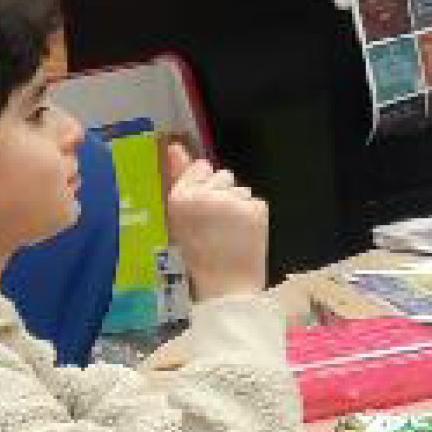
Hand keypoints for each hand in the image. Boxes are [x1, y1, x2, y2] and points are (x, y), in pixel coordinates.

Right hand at [163, 143, 269, 300]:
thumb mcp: (178, 218)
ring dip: (237, 205)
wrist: (225, 286)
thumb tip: (174, 145)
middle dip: (221, 194)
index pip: (201, 167)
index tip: (203, 209)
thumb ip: (178, 178)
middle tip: (216, 225)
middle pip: (223, 175)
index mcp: (182, 197)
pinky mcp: (256, 210)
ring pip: (240, 189)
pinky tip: (245, 234)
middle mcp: (207, 195)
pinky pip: (255, 202)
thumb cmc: (198, 254)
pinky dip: (253, 216)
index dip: (203, 186)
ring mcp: (234, 201)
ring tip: (230, 232)